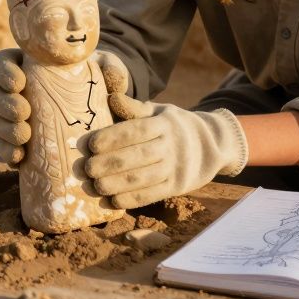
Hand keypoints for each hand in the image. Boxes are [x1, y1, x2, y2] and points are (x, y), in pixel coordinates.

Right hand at [0, 48, 131, 166]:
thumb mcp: (108, 73)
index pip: (0, 62)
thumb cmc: (98, 87)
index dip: (3, 71)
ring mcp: (9, 118)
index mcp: (26, 65)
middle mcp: (12, 91)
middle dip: (3, 102)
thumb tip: (114, 80)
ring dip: (3, 128)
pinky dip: (5, 151)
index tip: (21, 81)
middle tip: (25, 111)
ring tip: (25, 135)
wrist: (101, 119)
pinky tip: (19, 157)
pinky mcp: (13, 143)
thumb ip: (112, 69)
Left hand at [84, 95, 247, 208]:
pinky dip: (130, 199)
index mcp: (165, 123)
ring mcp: (177, 168)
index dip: (112, 137)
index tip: (91, 144)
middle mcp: (173, 146)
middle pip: (138, 156)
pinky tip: (111, 200)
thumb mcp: (159, 111)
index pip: (137, 130)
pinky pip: (151, 195)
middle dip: (109, 164)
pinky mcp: (177, 187)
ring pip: (143, 178)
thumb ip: (135, 108)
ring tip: (94, 186)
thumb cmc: (174, 125)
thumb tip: (111, 97)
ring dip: (116, 184)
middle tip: (86, 168)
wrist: (213, 145)